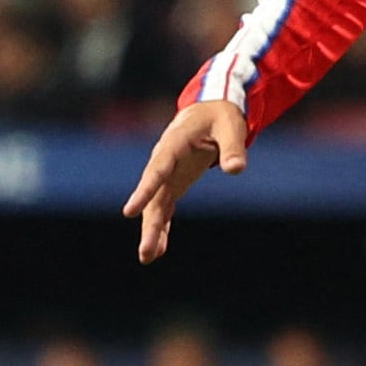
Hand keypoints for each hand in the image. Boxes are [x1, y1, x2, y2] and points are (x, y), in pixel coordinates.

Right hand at [125, 98, 250, 263]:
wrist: (210, 108)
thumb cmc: (220, 115)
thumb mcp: (231, 127)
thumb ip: (233, 148)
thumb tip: (235, 170)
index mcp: (174, 143)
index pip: (157, 170)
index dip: (144, 191)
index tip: (129, 212)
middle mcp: (164, 161)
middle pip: (153, 196)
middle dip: (149, 224)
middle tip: (145, 251)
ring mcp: (167, 174)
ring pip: (155, 206)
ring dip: (152, 231)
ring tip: (148, 258)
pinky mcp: (174, 182)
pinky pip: (164, 207)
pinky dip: (162, 227)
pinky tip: (159, 249)